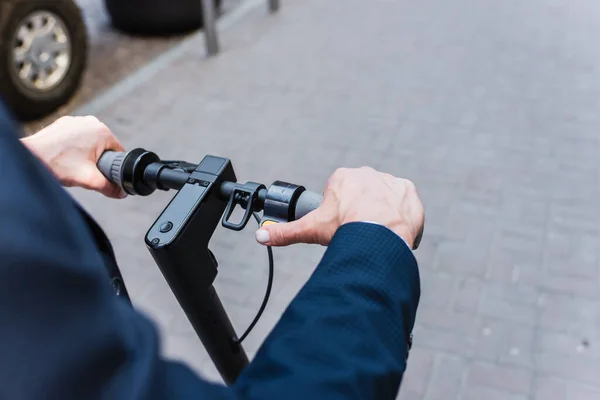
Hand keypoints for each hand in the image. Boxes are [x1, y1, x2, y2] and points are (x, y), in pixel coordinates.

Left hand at [21, 116, 125, 198]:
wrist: (29, 156)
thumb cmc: (57, 164)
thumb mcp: (89, 179)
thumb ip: (109, 187)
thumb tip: (121, 192)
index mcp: (102, 132)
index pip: (118, 152)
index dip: (112, 165)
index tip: (100, 173)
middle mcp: (91, 122)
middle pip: (104, 146)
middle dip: (98, 159)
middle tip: (84, 169)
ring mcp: (76, 121)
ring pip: (91, 142)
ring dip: (86, 153)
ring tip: (73, 163)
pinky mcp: (64, 123)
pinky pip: (77, 137)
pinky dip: (74, 147)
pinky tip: (65, 156)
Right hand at [255, 167, 423, 247]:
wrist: (380, 235)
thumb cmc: (346, 228)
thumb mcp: (311, 229)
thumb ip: (285, 232)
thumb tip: (260, 237)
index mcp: (343, 177)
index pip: (339, 194)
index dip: (338, 212)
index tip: (341, 225)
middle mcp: (367, 174)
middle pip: (361, 195)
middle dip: (359, 212)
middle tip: (358, 232)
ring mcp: (389, 181)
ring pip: (382, 199)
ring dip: (380, 213)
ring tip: (375, 233)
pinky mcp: (408, 191)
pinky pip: (404, 203)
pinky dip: (400, 215)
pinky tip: (393, 229)